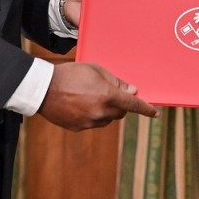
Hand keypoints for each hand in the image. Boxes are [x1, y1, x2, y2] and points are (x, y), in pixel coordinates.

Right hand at [38, 62, 157, 130]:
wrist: (43, 88)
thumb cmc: (71, 73)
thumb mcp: (95, 70)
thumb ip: (115, 81)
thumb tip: (131, 91)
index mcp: (107, 96)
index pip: (133, 105)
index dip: (146, 109)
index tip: (155, 112)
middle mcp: (100, 112)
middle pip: (120, 113)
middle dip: (120, 106)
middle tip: (111, 94)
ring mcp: (89, 122)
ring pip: (106, 119)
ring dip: (106, 111)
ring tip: (89, 97)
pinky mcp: (78, 128)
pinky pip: (92, 123)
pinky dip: (92, 116)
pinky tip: (80, 104)